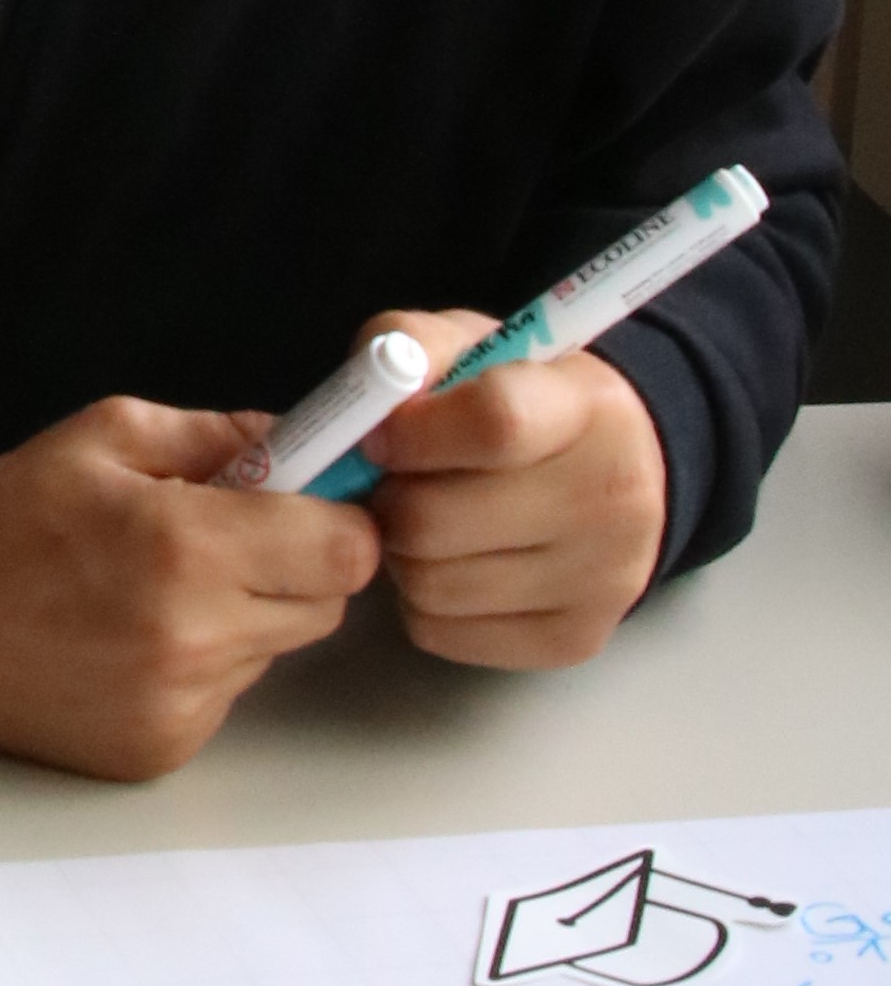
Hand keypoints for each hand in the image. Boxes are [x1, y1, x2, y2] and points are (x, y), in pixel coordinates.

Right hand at [0, 394, 382, 779]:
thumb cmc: (6, 520)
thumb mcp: (105, 436)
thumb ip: (218, 433)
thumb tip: (304, 441)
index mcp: (185, 545)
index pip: (346, 550)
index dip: (339, 520)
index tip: (314, 504)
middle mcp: (192, 636)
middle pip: (326, 605)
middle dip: (296, 565)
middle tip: (229, 541)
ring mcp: (179, 703)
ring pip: (274, 651)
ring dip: (244, 617)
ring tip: (160, 589)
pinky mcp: (162, 750)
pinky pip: (226, 696)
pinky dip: (200, 666)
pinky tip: (133, 639)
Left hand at [356, 308, 666, 671]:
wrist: (619, 465)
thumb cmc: (521, 397)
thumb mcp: (470, 345)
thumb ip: (406, 347)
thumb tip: (365, 408)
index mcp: (588, 409)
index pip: (494, 424)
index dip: (410, 433)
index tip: (380, 435)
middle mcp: (611, 500)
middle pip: (436, 521)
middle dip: (391, 500)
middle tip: (397, 483)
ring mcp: (601, 581)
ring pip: (429, 586)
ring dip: (402, 555)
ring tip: (427, 520)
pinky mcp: (572, 640)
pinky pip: (440, 633)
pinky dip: (422, 602)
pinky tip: (452, 563)